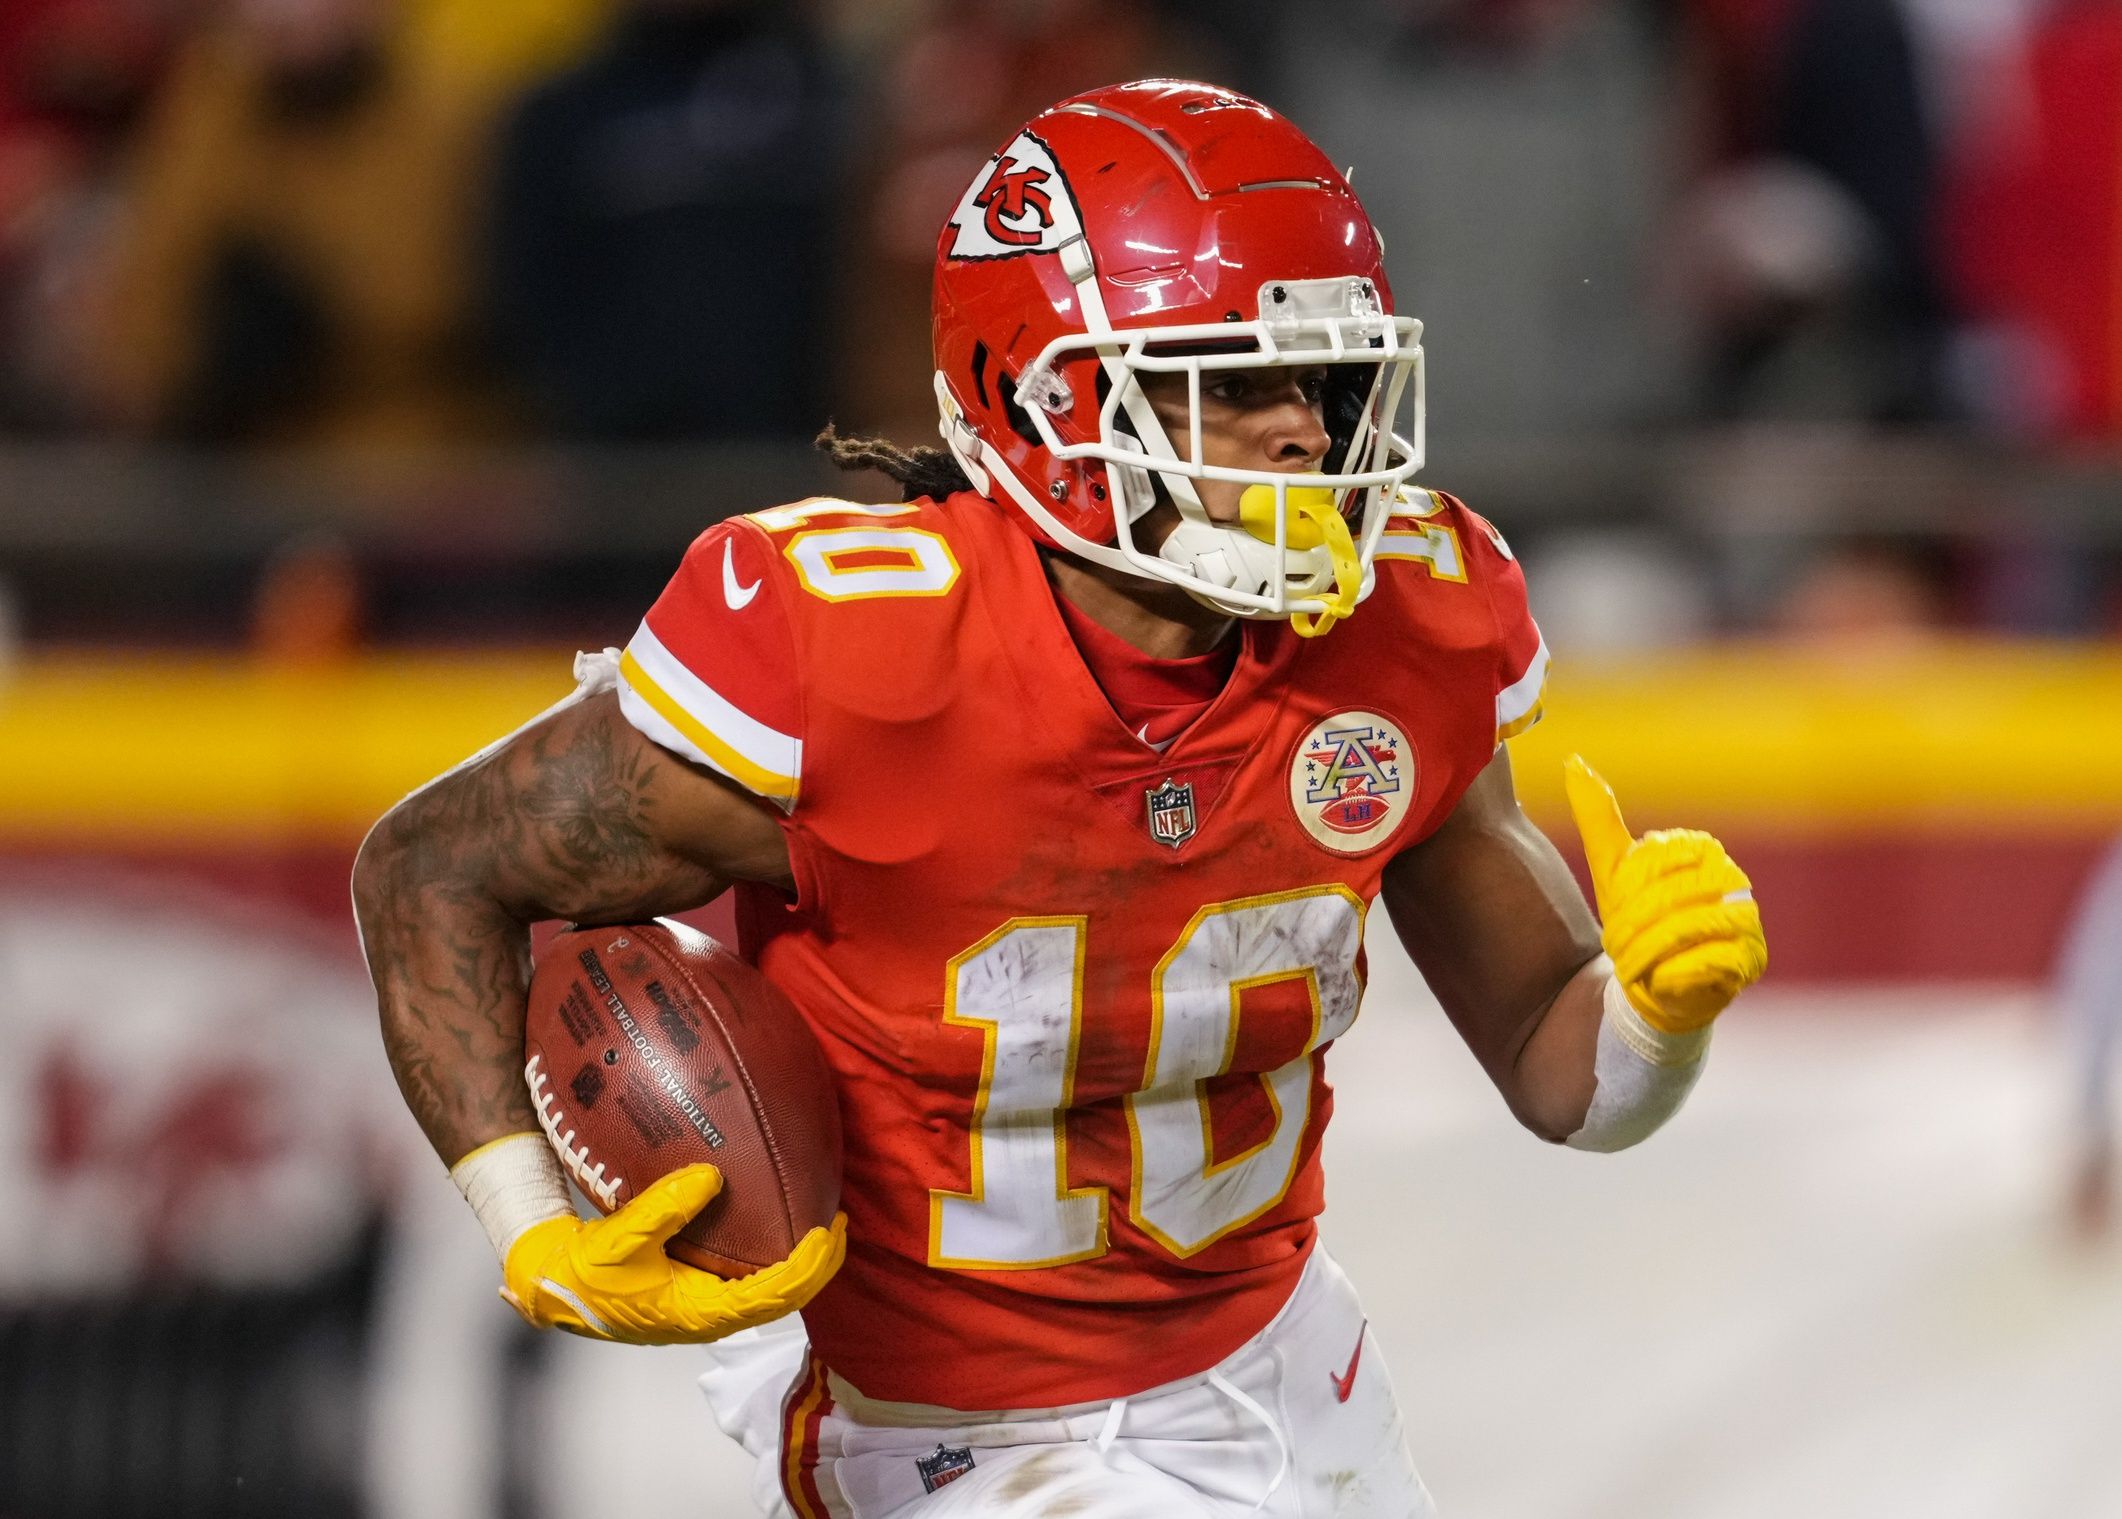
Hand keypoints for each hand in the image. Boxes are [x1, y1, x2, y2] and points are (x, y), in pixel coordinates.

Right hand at [501, 1163, 846, 1343]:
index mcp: (699, 1313)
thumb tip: (711, 1177)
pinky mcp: (697, 1290)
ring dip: (801, 1262)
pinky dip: (774, 1254)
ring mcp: (706, 1304)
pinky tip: (777, 1222)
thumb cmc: (586, 1272)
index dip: (808, 1267)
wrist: (555, 1287)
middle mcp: (711, 1315)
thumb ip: (665, 1208)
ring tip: (823, 1223)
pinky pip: (749, 1276)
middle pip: (784, 1297)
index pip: (773, 1297)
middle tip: (841, 1222)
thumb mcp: (621, 1238)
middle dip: (818, 1264)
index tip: (830, 1232)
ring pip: (770, 1290)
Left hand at [1564, 754, 1766, 1033]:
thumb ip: (1599, 819)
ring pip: (1691, 927)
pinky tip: (1658, 980)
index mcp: (1704, 852)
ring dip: (1649, 949)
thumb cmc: (1635, 921)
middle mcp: (1734, 881)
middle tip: (1612, 944)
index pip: (1663, 856)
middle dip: (1635, 922)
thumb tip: (1573, 763)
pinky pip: (1709, 962)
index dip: (1631, 885)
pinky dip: (1674, 972)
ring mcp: (1747, 922)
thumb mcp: (1612, 871)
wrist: (1655, 986)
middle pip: (1675, 893)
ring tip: (1628, 963)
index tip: (1614, 906)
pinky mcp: (1750, 962)